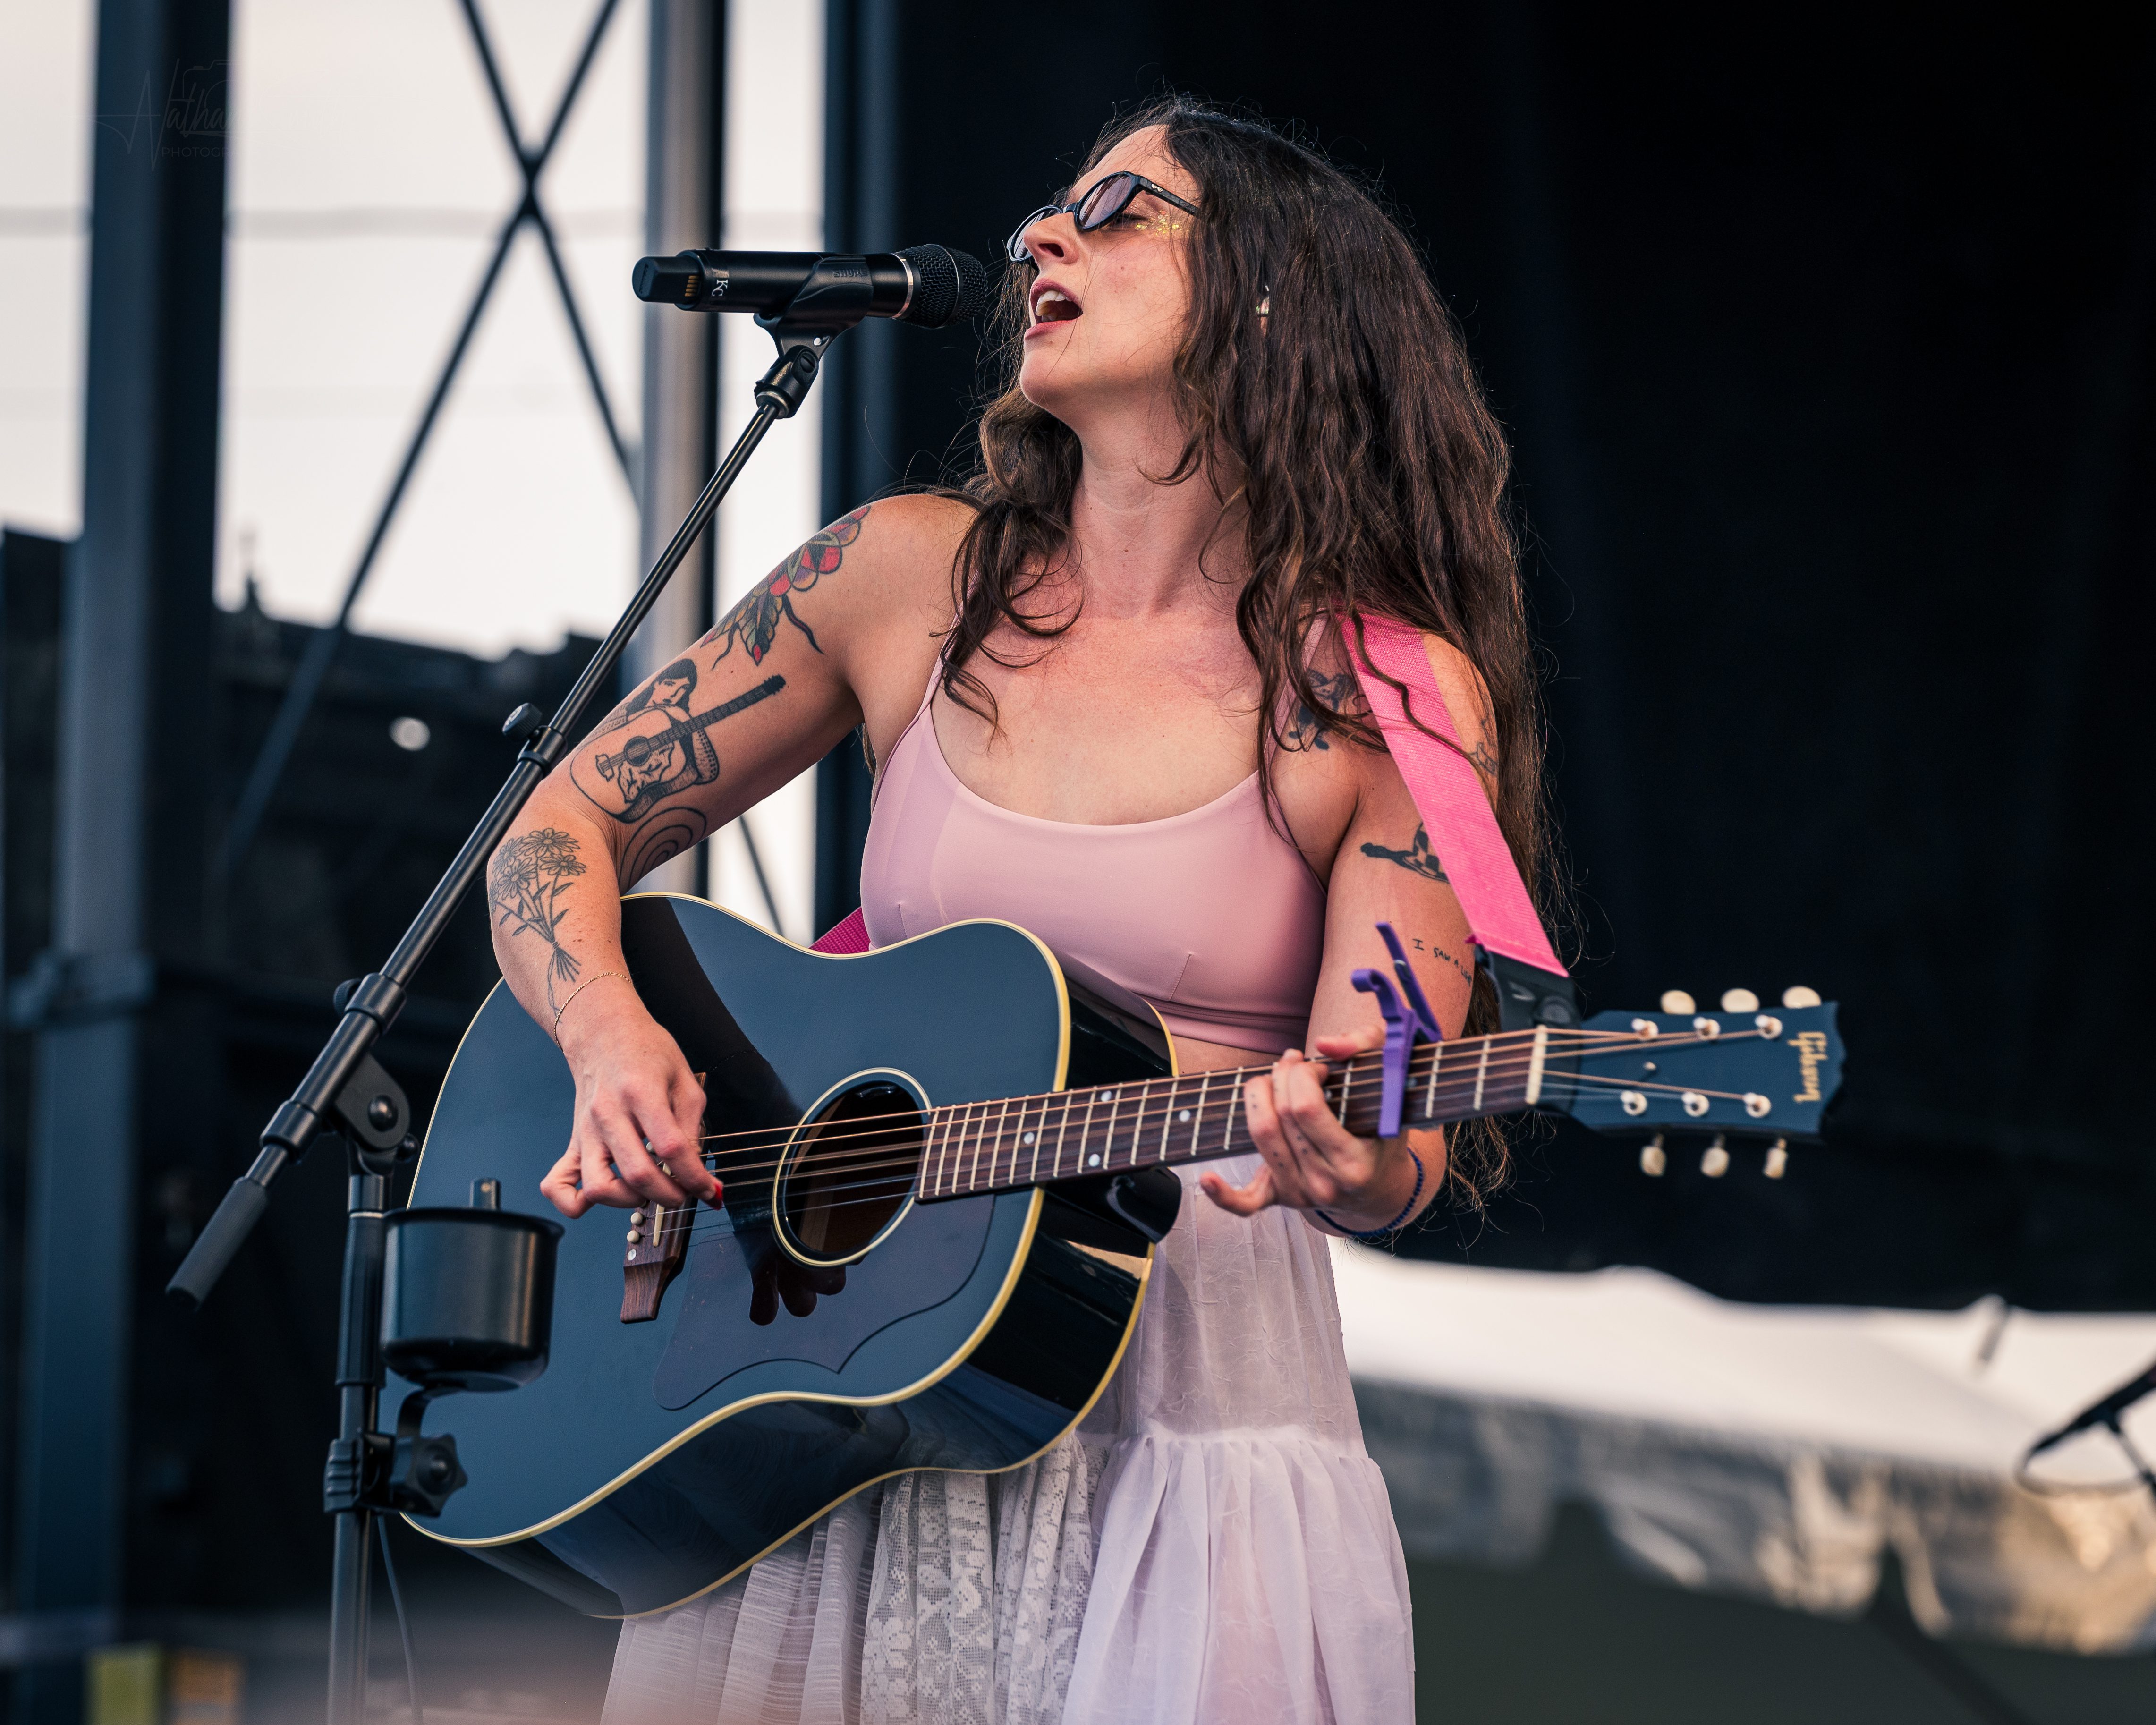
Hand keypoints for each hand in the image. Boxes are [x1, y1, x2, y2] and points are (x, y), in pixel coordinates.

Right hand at [539, 987, 719, 1217]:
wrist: (603, 1033)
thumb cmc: (647, 1052)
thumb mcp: (684, 1081)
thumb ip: (691, 1126)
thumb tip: (696, 1170)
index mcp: (641, 1093)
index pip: (670, 1148)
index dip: (695, 1177)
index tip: (710, 1190)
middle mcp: (608, 1114)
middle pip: (637, 1174)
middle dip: (669, 1195)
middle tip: (684, 1193)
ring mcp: (586, 1131)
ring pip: (599, 1187)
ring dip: (629, 1202)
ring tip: (648, 1191)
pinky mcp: (573, 1142)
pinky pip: (558, 1184)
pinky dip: (574, 1203)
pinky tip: (602, 1199)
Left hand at [1200, 1026, 1428, 1228]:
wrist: (1381, 1185)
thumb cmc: (1385, 1127)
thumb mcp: (1392, 1084)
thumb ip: (1366, 1049)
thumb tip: (1325, 1044)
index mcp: (1354, 1163)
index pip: (1306, 1108)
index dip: (1302, 1075)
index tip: (1318, 1066)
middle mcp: (1325, 1185)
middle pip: (1280, 1116)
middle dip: (1281, 1075)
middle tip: (1294, 1062)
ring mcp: (1300, 1195)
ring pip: (1260, 1137)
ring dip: (1257, 1097)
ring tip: (1272, 1079)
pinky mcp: (1280, 1199)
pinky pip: (1245, 1204)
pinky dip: (1222, 1194)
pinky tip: (1206, 1178)